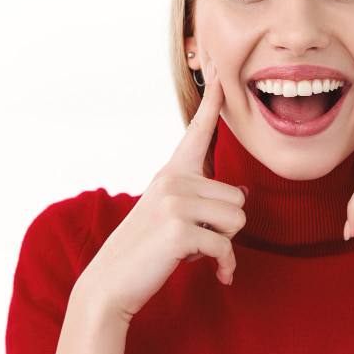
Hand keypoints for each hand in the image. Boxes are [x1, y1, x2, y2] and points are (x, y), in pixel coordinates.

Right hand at [78, 60, 246, 323]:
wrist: (110, 283)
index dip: (213, 102)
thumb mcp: (169, 213)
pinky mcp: (181, 229)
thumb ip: (200, 198)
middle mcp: (173, 179)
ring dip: (225, 245)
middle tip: (198, 242)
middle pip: (237, 197)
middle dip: (226, 228)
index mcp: (171, 172)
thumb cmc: (145, 251)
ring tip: (198, 254)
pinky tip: (215, 275)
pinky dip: (225, 266)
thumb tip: (243, 197)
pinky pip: (226, 247)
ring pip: (237, 220)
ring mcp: (176, 202)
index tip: (221, 70)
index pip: (198, 131)